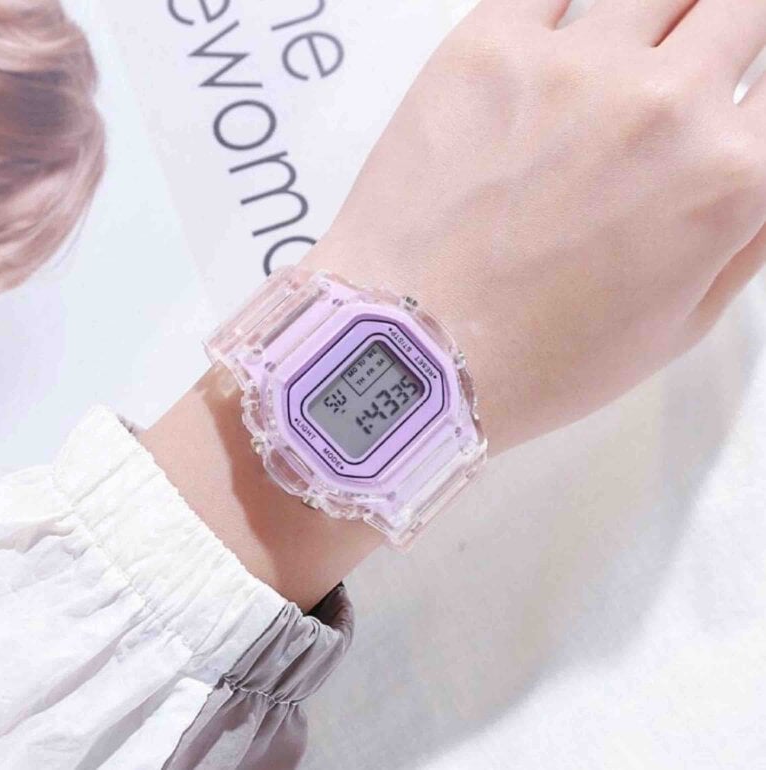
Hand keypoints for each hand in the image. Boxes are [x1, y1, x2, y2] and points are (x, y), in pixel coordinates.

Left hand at [303, 0, 765, 452]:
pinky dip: (564, 11)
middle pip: (736, 8)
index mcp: (728, 177)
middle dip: (719, 37)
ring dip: (652, 19)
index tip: (727, 107)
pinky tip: (552, 56)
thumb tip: (755, 161)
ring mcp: (572, 64)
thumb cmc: (540, 362)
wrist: (412, 350)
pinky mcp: (486, 46)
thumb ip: (744, 231)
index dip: (751, 94)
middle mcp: (665, 103)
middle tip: (677, 75)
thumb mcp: (678, 326)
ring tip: (614, 70)